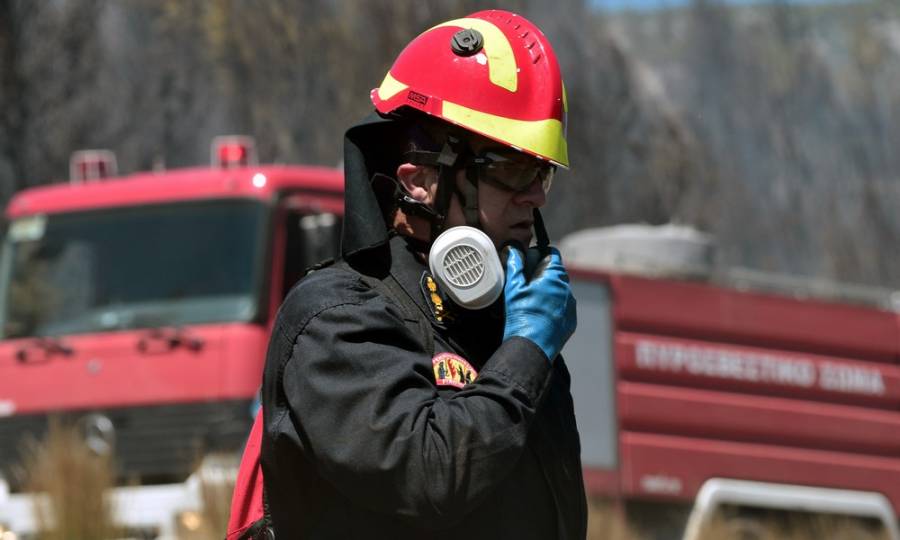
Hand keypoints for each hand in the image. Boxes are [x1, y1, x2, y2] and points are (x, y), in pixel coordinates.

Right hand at [502, 247, 576, 362]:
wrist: (532, 348)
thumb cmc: (522, 316)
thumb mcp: (513, 288)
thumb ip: (515, 265)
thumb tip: (514, 250)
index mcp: (553, 276)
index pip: (551, 253)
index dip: (539, 254)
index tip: (529, 262)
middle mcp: (566, 288)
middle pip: (555, 272)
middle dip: (542, 274)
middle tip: (526, 284)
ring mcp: (570, 305)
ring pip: (559, 291)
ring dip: (548, 292)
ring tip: (531, 303)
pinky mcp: (571, 320)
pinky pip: (563, 307)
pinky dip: (553, 308)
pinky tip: (539, 315)